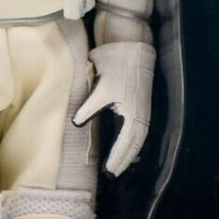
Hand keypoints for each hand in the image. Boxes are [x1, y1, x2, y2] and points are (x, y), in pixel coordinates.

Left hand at [73, 41, 155, 176]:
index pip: (127, 144)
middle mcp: (141, 115)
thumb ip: (89, 108)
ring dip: (129, 152)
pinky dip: (132, 140)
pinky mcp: (138, 103)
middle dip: (125, 160)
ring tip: (120, 164)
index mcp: (135, 114)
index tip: (110, 172)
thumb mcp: (100, 88)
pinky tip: (125, 144)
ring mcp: (141, 109)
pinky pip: (137, 129)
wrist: (131, 45)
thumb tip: (77, 124)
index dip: (119, 159)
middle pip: (135, 145)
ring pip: (137, 138)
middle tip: (113, 173)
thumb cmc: (117, 66)